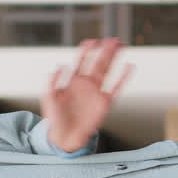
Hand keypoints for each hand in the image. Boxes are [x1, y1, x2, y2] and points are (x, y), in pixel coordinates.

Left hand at [42, 38, 131, 152]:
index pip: (81, 61)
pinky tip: (129, 67)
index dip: (87, 50)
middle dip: (105, 50)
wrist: (63, 138)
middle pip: (98, 62)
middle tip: (113, 39)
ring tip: (121, 46)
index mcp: (72, 81)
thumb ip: (52, 81)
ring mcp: (96, 93)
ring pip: (108, 71)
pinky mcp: (105, 103)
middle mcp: (86, 84)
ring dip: (114, 58)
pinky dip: (123, 77)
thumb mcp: (48, 97)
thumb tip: (60, 65)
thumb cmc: (55, 118)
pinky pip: (116, 88)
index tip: (92, 41)